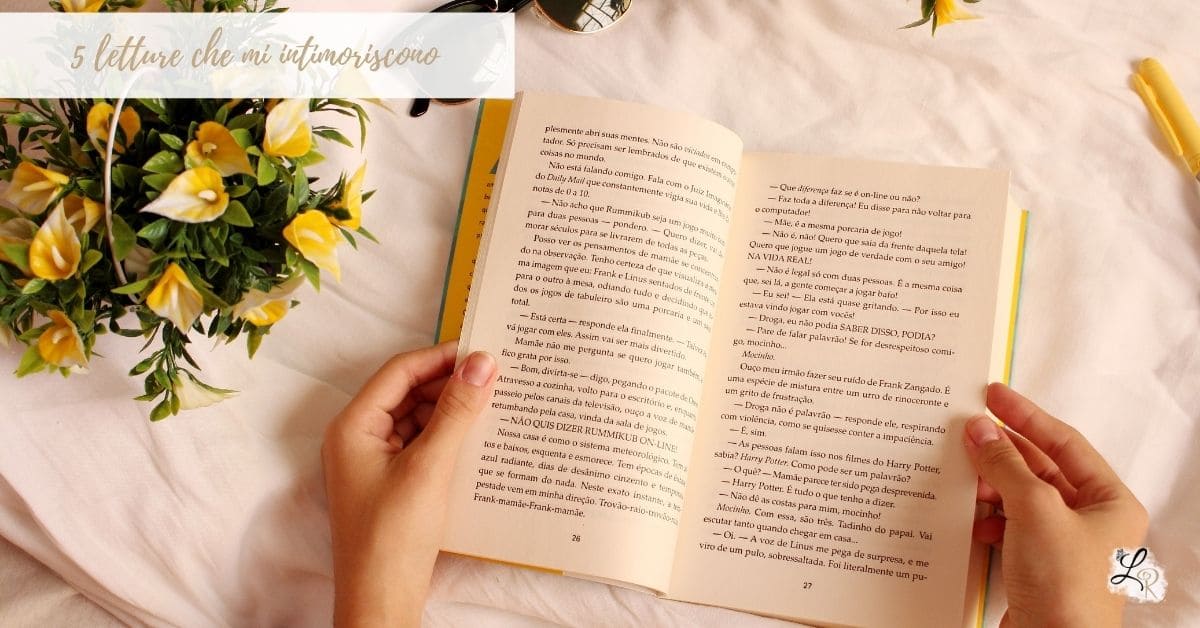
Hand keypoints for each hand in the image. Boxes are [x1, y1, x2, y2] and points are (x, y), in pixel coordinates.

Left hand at [322, 342, 497, 627]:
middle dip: (450, 384)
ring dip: (452, 411)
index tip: (482, 352)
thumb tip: (481, 364)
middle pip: (408, 392)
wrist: (382, 599)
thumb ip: (456, 412)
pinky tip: (479, 438)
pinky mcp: (393, 482)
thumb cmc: (393, 536)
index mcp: (353, 426)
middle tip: (495, 376)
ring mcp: (375, 461)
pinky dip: (449, 437)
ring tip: (494, 403)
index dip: (440, 358)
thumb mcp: (430, 467)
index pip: (399, 372)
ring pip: (418, 418)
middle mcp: (359, 438)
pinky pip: (423, 444)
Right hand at [964, 383, 1148, 627]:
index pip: (1064, 443)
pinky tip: (970, 517)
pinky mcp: (1039, 568)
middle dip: (1003, 451)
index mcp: (1111, 502)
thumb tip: (980, 430)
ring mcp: (1064, 547)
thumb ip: (1006, 465)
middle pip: (1041, 469)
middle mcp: (1093, 522)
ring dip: (992, 484)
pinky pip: (1010, 527)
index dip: (1026, 416)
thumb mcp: (1036, 510)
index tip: (993, 395)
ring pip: (1022, 498)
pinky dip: (988, 517)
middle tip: (967, 429)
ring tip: (962, 471)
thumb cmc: (1065, 586)